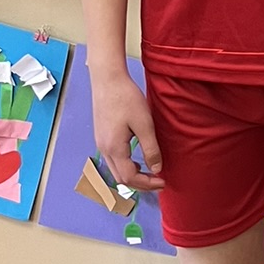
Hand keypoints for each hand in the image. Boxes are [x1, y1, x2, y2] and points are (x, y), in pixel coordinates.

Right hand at [90, 64, 163, 192]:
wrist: (107, 80)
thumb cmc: (126, 98)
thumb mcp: (144, 124)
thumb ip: (150, 148)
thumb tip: (157, 169)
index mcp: (114, 148)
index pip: (129, 178)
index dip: (147, 184)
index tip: (163, 182)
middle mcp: (104, 149)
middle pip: (120, 178)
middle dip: (140, 184)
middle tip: (158, 182)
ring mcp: (100, 143)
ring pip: (115, 170)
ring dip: (132, 176)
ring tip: (150, 173)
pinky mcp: (101, 136)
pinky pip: (113, 160)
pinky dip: (125, 166)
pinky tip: (137, 160)